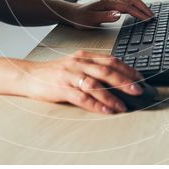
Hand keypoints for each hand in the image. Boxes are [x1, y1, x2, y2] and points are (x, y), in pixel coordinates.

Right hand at [20, 50, 145, 113]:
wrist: (28, 75)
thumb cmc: (53, 73)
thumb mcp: (75, 64)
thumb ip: (92, 68)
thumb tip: (116, 77)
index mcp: (84, 56)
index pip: (110, 60)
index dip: (127, 69)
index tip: (140, 78)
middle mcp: (79, 63)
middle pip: (106, 71)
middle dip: (125, 81)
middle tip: (139, 90)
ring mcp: (70, 75)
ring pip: (96, 84)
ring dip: (112, 96)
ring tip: (124, 105)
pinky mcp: (62, 88)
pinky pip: (82, 97)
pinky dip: (96, 105)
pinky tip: (105, 111)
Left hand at [61, 0, 152, 30]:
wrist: (73, 13)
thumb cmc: (80, 18)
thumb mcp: (90, 19)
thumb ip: (104, 16)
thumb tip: (119, 14)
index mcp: (107, 2)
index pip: (127, 7)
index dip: (138, 13)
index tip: (147, 19)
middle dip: (144, 7)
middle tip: (153, 16)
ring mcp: (112, 0)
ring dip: (141, 5)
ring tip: (149, 14)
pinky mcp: (112, 3)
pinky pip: (127, 2)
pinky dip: (136, 5)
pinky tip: (139, 11)